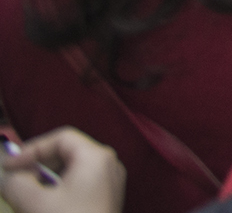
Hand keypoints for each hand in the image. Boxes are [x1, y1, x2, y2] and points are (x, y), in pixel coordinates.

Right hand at [1, 129, 125, 212]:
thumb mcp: (34, 202)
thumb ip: (14, 183)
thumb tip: (5, 176)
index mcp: (96, 156)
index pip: (61, 138)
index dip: (30, 150)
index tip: (7, 168)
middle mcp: (108, 165)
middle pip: (67, 154)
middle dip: (37, 166)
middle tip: (14, 181)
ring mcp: (109, 184)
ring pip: (71, 173)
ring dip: (44, 181)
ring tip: (26, 196)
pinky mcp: (105, 202)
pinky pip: (78, 187)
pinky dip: (57, 192)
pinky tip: (42, 207)